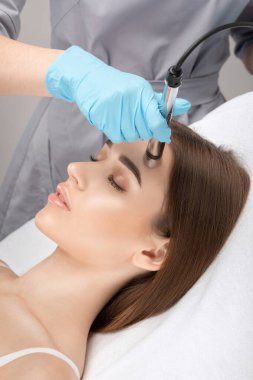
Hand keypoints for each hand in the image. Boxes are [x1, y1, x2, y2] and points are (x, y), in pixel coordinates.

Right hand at [45, 46, 190, 142]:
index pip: (156, 117)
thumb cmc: (117, 86)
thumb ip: (161, 102)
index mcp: (140, 91)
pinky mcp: (102, 115)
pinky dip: (118, 133)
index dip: (162, 130)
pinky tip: (115, 122)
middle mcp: (129, 98)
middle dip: (143, 131)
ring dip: (130, 132)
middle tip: (137, 123)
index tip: (165, 135)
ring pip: (130, 135)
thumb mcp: (140, 90)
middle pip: (144, 130)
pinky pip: (116, 135)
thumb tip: (185, 105)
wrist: (89, 79)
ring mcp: (114, 107)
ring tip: (124, 120)